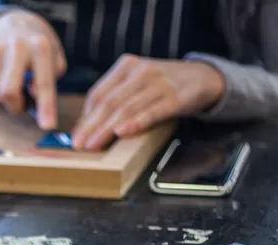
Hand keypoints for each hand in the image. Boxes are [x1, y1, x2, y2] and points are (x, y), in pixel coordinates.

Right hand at [0, 9, 65, 128]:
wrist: (13, 19)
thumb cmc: (37, 45)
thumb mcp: (54, 57)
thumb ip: (50, 78)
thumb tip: (33, 94)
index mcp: (40, 46)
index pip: (43, 83)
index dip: (46, 107)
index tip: (47, 125)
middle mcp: (17, 45)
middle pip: (9, 92)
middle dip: (15, 107)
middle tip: (22, 106)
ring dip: (6, 97)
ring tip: (14, 83)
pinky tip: (3, 74)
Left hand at [72, 55, 224, 149]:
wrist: (202, 76)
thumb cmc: (162, 85)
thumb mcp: (136, 84)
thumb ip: (115, 99)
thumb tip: (87, 127)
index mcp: (126, 66)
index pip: (98, 93)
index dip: (85, 117)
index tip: (76, 136)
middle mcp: (141, 71)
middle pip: (109, 102)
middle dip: (91, 126)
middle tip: (80, 144)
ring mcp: (159, 83)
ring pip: (127, 108)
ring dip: (107, 129)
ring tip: (94, 145)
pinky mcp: (175, 97)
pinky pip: (152, 111)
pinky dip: (136, 122)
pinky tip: (123, 132)